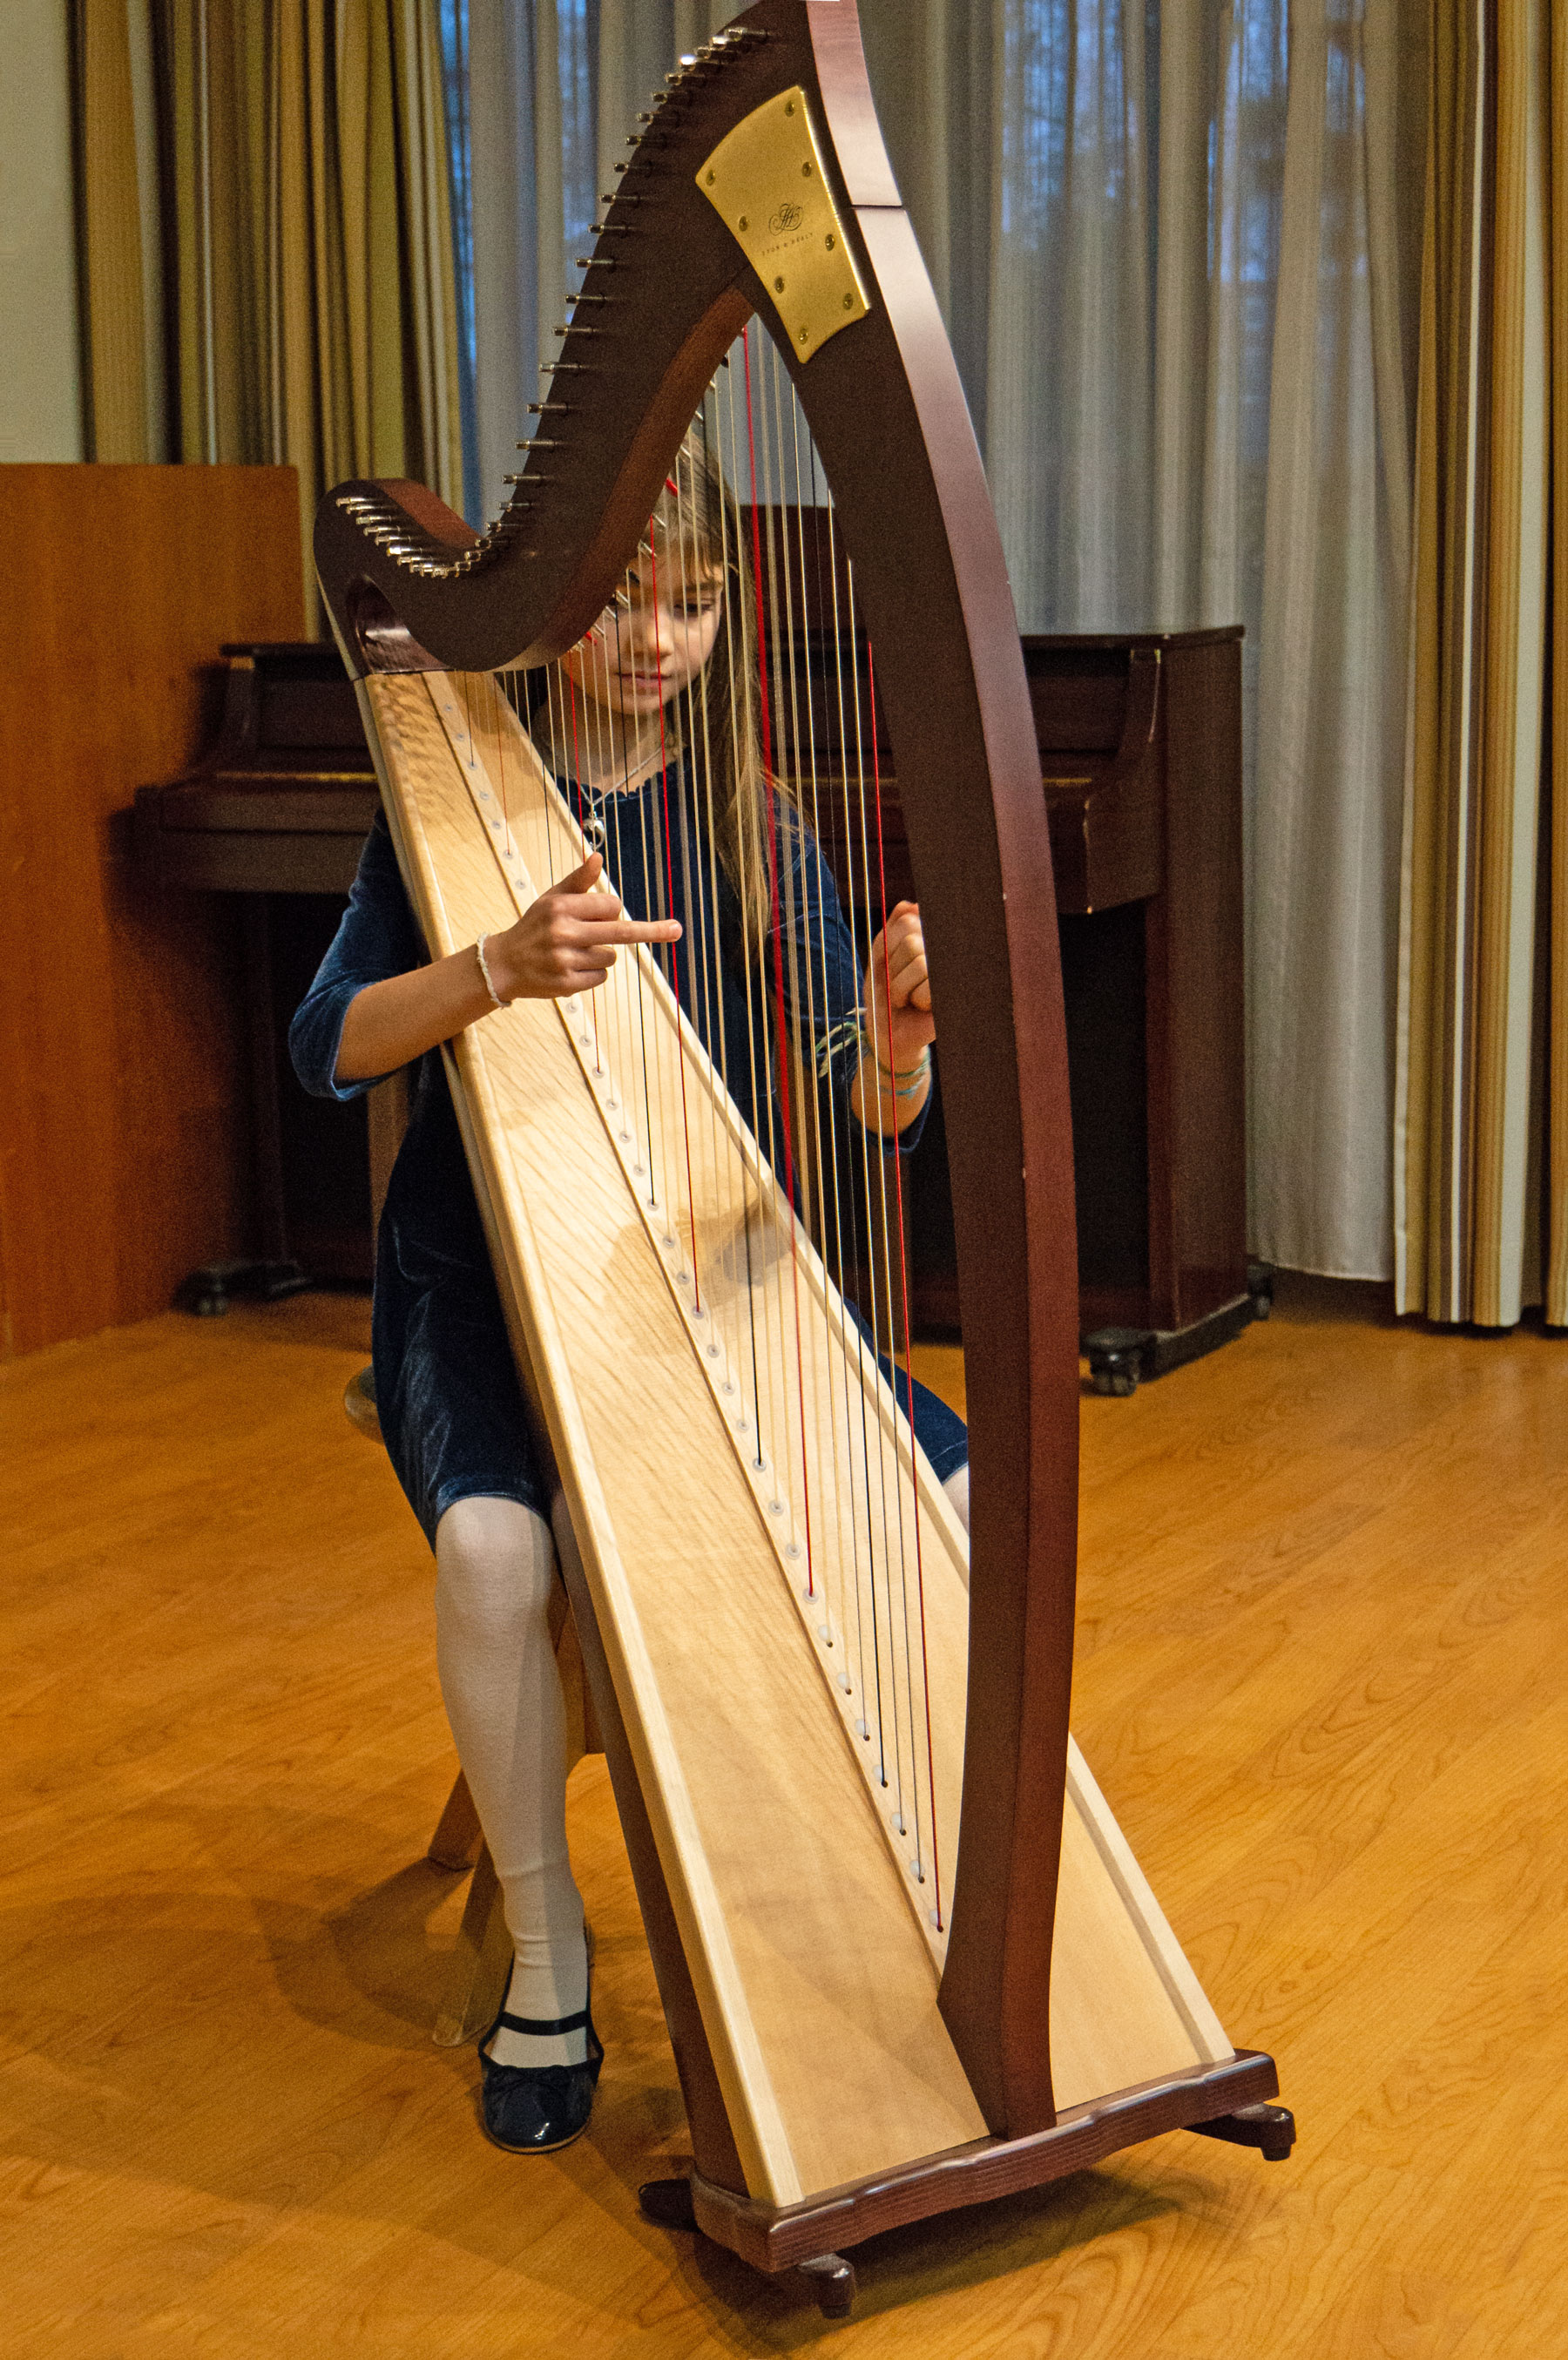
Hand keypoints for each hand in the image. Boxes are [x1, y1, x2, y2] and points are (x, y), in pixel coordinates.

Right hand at [488, 853, 680, 1000]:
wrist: (504, 964)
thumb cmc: (534, 926)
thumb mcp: (552, 899)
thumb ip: (578, 881)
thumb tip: (598, 857)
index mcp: (561, 907)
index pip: (611, 906)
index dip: (611, 910)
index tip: (604, 913)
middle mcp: (563, 932)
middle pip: (621, 931)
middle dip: (652, 930)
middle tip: (677, 929)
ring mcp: (565, 960)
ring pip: (611, 956)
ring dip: (602, 954)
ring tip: (575, 952)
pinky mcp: (567, 984)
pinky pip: (600, 977)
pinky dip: (593, 973)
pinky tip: (570, 969)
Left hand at [863, 900, 934, 1072]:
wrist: (888, 1032)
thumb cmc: (884, 993)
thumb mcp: (880, 957)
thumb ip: (892, 930)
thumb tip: (910, 906)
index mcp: (925, 937)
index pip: (907, 921)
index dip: (888, 946)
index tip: (889, 963)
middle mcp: (943, 950)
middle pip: (913, 941)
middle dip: (894, 968)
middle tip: (896, 984)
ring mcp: (950, 972)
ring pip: (920, 962)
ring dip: (901, 986)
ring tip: (905, 997)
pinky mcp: (954, 994)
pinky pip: (929, 987)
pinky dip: (914, 1000)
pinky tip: (919, 1007)